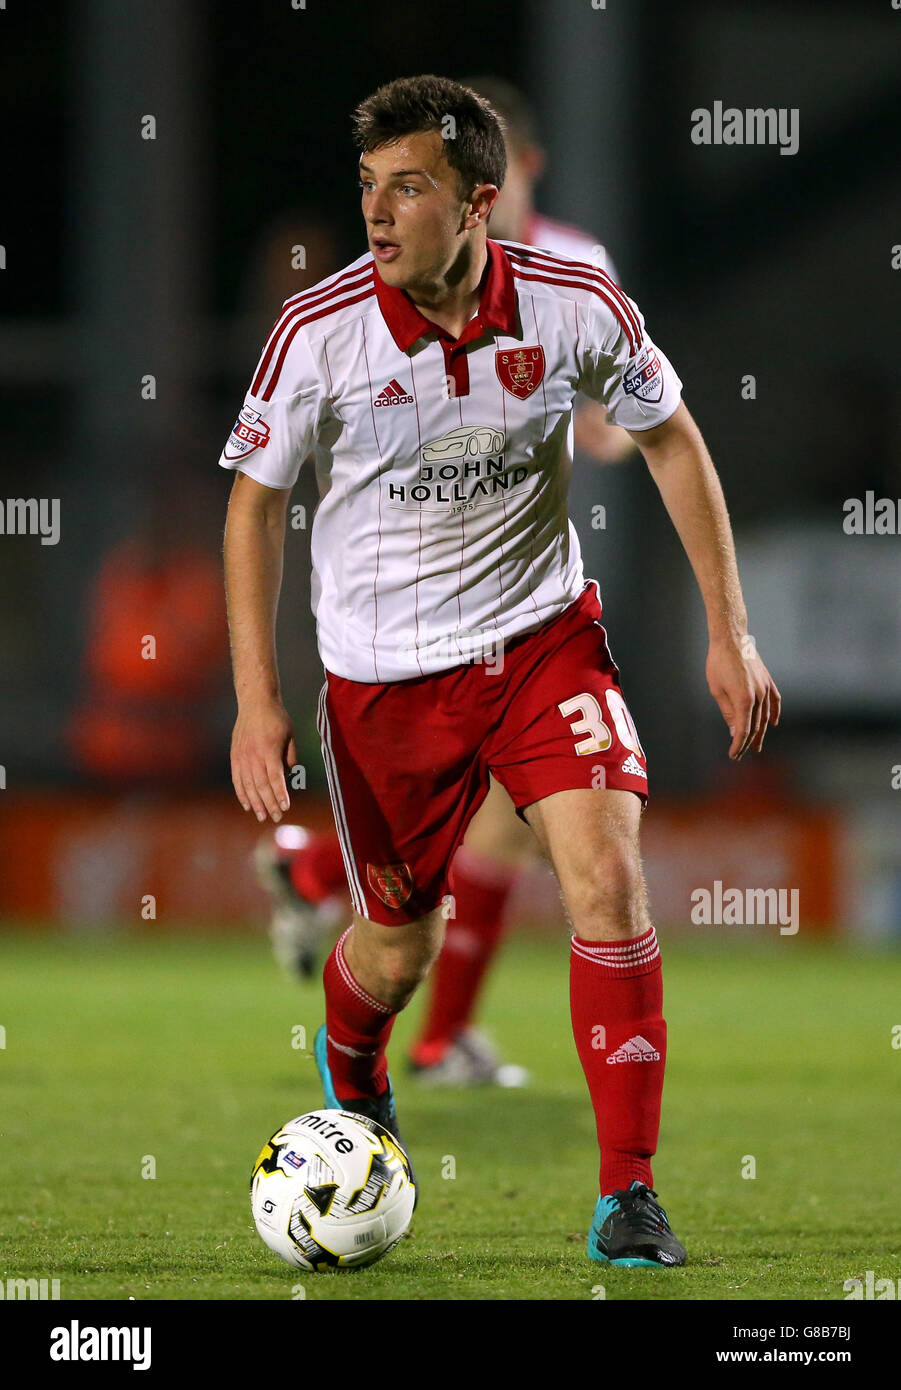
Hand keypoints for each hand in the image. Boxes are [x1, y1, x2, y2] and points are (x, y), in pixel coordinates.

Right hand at [230, 697, 297, 821]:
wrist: (255, 702)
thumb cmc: (277, 718)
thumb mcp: (291, 735)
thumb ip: (291, 757)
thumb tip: (289, 778)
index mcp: (269, 749)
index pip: (275, 778)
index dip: (280, 794)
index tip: (285, 807)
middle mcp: (253, 755)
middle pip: (261, 785)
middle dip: (269, 804)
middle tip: (276, 817)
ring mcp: (242, 756)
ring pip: (248, 785)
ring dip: (255, 803)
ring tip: (261, 816)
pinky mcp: (235, 756)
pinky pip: (237, 779)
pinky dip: (242, 794)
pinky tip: (247, 805)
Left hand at [706, 636, 781, 759]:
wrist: (731, 638)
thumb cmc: (719, 663)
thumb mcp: (717, 690)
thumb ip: (728, 713)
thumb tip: (734, 732)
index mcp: (744, 700)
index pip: (743, 730)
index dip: (738, 745)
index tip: (733, 755)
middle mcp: (759, 696)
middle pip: (755, 726)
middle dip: (747, 742)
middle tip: (741, 754)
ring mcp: (765, 687)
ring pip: (765, 716)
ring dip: (761, 732)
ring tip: (757, 745)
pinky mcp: (767, 680)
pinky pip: (774, 701)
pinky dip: (774, 713)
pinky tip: (773, 722)